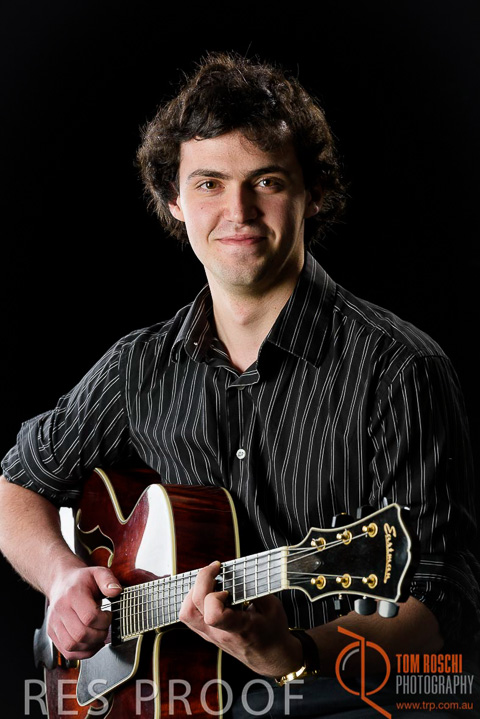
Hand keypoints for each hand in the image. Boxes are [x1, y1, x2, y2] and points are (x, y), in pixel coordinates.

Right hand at [47, 565, 121, 659]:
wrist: (62, 582)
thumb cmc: (82, 580)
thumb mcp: (98, 572)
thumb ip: (108, 580)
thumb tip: (116, 591)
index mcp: (72, 594)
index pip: (89, 617)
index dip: (104, 620)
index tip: (109, 615)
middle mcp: (60, 609)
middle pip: (81, 634)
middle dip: (99, 635)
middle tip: (105, 627)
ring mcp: (54, 623)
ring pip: (72, 646)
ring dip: (91, 646)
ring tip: (99, 636)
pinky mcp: (52, 633)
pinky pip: (67, 651)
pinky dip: (82, 653)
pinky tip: (91, 644)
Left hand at [178, 561, 302, 676]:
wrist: (271, 658)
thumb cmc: (273, 633)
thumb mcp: (272, 607)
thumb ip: (255, 588)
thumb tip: (241, 570)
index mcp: (238, 629)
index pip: (213, 615)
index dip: (214, 594)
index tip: (225, 582)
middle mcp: (219, 634)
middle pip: (192, 608)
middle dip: (201, 581)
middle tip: (215, 570)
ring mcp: (211, 636)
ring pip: (186, 613)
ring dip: (193, 591)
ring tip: (209, 581)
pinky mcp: (208, 634)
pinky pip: (190, 616)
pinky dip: (194, 599)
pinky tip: (208, 591)